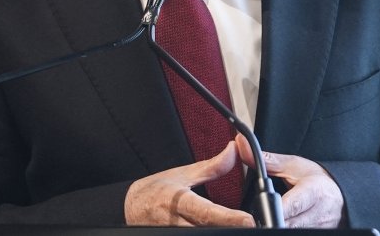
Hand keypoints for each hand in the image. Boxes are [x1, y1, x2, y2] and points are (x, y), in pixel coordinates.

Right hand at [124, 141, 256, 226]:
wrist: (130, 206)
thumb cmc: (156, 190)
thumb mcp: (183, 174)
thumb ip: (212, 167)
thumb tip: (234, 151)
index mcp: (179, 201)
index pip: (207, 212)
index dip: (228, 218)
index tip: (248, 219)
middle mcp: (176, 222)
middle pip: (209, 229)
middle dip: (229, 227)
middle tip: (249, 225)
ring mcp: (174, 233)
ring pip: (202, 235)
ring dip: (220, 231)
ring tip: (238, 227)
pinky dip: (209, 233)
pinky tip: (220, 228)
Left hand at [236, 135, 345, 227]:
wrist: (341, 196)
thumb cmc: (318, 180)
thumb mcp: (294, 166)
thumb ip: (267, 161)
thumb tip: (242, 147)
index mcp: (313, 193)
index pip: (290, 206)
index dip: (273, 208)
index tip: (261, 207)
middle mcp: (317, 215)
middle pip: (286, 224)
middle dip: (270, 218)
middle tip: (262, 212)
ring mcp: (317, 228)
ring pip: (287, 230)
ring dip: (276, 224)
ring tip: (271, 214)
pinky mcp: (314, 234)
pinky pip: (292, 232)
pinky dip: (284, 227)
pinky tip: (282, 219)